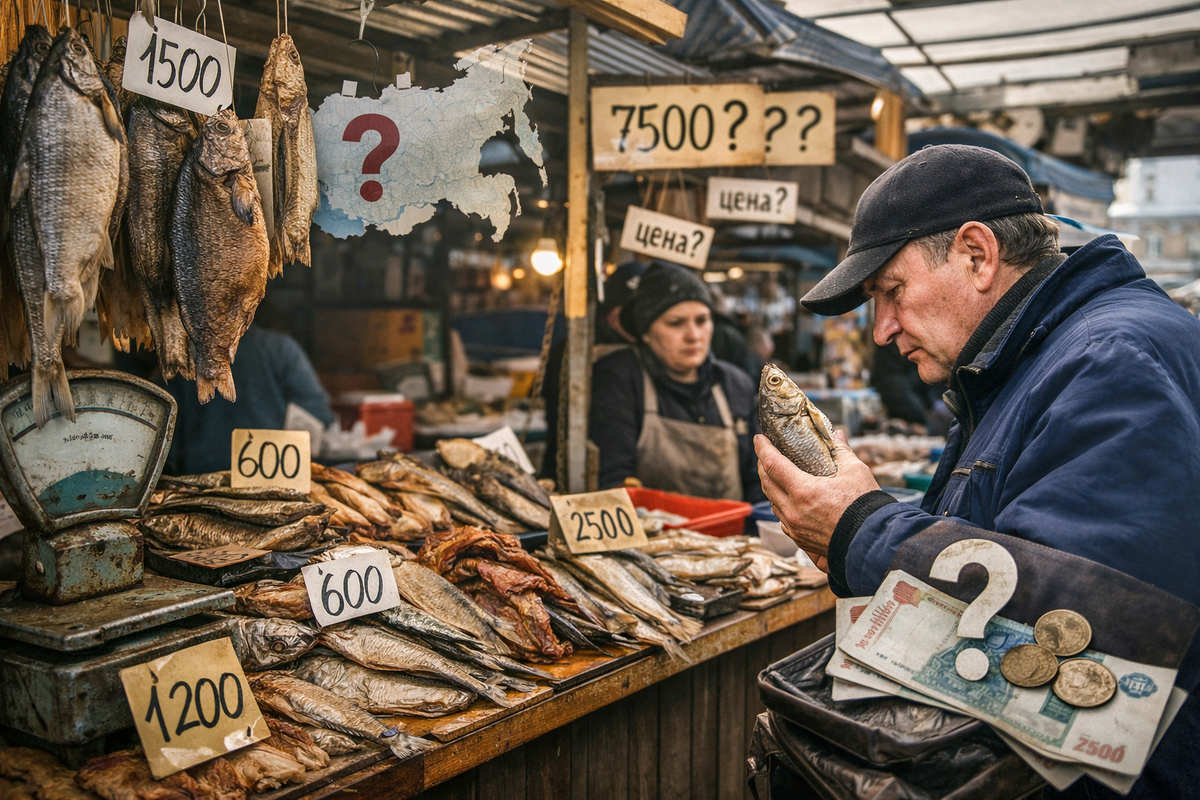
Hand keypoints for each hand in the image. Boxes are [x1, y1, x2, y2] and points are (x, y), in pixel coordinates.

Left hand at [755, 431, 880, 565]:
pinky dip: (781, 506)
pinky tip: (788, 500)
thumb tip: (837, 435)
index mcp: (803, 491)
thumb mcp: (855, 471)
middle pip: (767, 483)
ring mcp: (795, 527)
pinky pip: (782, 519)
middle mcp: (793, 511)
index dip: (763, 449)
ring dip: (771, 486)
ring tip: (775, 475)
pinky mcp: (800, 539)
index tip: (759, 439)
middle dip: (763, 465)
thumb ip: (841, 451)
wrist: (872, 542)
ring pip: (773, 503)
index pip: (773, 465)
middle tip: (766, 454)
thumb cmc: (865, 507)